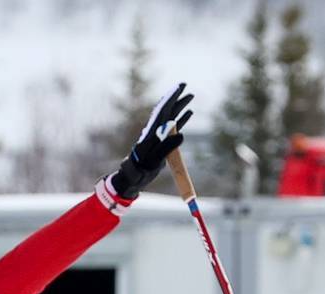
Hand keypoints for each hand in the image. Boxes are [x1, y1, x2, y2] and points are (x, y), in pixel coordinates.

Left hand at [109, 82, 193, 198]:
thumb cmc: (140, 169)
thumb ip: (167, 147)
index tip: (178, 87)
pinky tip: (189, 113)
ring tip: (191, 96)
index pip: (162, 111)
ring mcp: (159, 135)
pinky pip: (174, 127)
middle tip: (184, 85)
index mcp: (152, 131)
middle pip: (167, 110)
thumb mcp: (154, 159)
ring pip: (172, 116)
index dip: (171, 98)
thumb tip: (181, 133)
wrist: (133, 176)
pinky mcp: (162, 141)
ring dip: (180, 106)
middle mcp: (156, 130)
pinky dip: (182, 119)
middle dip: (175, 97)